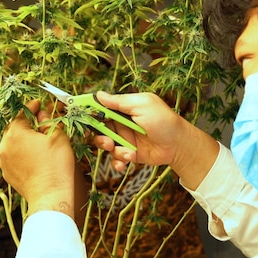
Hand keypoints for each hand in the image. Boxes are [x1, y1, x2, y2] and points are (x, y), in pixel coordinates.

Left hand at [0, 100, 75, 218]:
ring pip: (12, 142)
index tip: (39, 103)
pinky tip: (32, 154)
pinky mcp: (7, 173)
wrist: (49, 195)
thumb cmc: (56, 164)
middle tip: (38, 119)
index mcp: (15, 133)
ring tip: (36, 138)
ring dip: (22, 138)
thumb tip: (41, 114)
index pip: (22, 113)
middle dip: (26, 122)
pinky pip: (12, 156)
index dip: (32, 106)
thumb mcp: (57, 136)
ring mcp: (3, 161)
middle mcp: (4, 145)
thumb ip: (47, 121)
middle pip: (14, 127)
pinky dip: (20, 152)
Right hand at [93, 91, 219, 188]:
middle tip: (109, 141)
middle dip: (101, 136)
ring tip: (126, 152)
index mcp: (123, 108)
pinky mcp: (128, 153)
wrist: (179, 145)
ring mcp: (124, 139)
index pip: (100, 107)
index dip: (88, 111)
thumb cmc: (164, 121)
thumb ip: (119, 101)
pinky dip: (118, 162)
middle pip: (98, 128)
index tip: (78, 114)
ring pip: (105, 145)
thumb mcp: (142, 105)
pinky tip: (127, 161)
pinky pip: (115, 158)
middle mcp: (121, 123)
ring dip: (113, 150)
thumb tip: (99, 95)